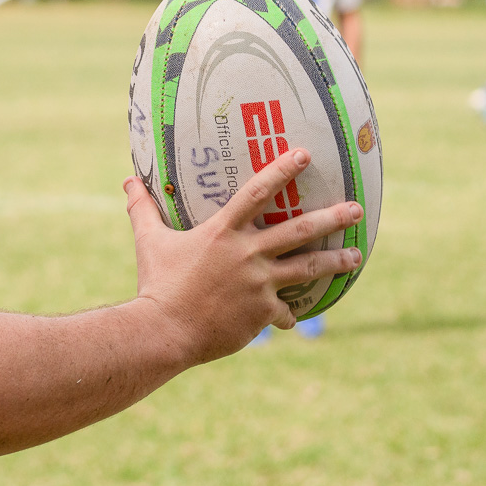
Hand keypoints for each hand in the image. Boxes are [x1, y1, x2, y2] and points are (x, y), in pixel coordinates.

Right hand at [122, 149, 362, 366]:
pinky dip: (288, 314)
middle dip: (332, 217)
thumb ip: (143, 209)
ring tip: (356, 256)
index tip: (306, 155)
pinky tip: (295, 318)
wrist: (164, 331)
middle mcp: (247, 254)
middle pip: (299, 230)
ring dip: (335, 261)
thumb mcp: (149, 241)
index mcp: (222, 232)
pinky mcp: (262, 312)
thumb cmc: (156, 283)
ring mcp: (258, 284)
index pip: (257, 192)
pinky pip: (283, 311)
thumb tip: (128, 181)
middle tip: (357, 209)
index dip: (282, 170)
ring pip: (307, 269)